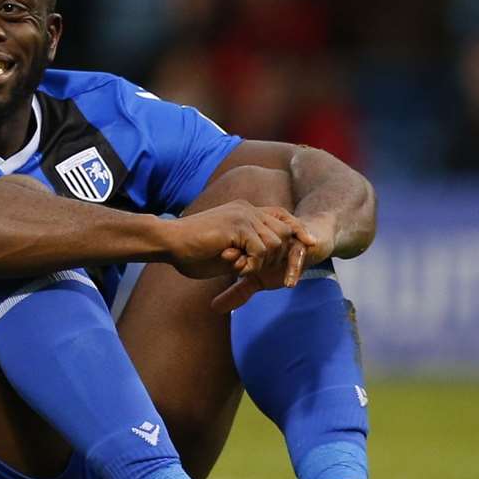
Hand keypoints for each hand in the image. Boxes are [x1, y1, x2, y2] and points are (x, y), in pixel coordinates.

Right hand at [164, 200, 301, 280]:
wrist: (168, 242)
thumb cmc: (189, 252)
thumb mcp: (224, 254)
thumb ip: (244, 254)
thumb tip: (255, 266)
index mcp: (245, 212)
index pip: (281, 216)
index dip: (297, 229)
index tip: (310, 243)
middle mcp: (247, 209)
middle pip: (284, 231)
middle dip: (279, 256)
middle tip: (253, 269)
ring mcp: (243, 215)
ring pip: (275, 243)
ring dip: (262, 262)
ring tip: (239, 267)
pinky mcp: (238, 225)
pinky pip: (261, 250)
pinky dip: (253, 264)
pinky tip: (236, 267)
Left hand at [209, 212, 336, 312]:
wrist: (315, 240)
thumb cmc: (283, 259)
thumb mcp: (259, 278)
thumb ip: (238, 292)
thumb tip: (214, 308)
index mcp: (254, 241)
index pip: (241, 244)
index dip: (232, 251)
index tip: (224, 257)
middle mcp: (269, 237)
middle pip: (257, 243)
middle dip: (246, 255)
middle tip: (238, 266)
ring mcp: (287, 240)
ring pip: (275, 247)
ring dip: (267, 259)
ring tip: (255, 271)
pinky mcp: (304, 243)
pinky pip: (297, 256)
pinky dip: (293, 269)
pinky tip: (289, 284)